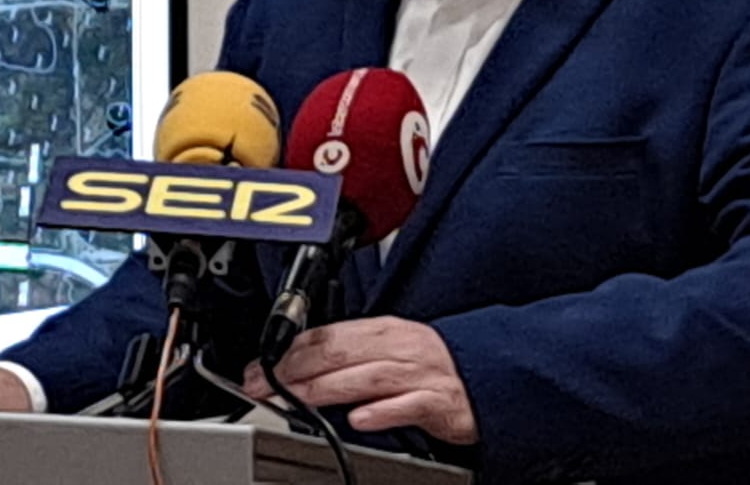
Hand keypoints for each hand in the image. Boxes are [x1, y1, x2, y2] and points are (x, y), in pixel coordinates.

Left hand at [242, 318, 477, 444]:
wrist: (488, 376)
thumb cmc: (433, 367)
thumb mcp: (390, 350)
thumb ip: (351, 357)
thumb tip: (302, 368)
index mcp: (383, 331)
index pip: (328, 336)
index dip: (290, 352)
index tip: (261, 368)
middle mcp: (399, 347)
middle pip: (341, 354)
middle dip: (297, 370)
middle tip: (265, 387)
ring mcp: (420, 372)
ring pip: (367, 377)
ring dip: (327, 389)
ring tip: (297, 399)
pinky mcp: (440, 401)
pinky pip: (409, 404)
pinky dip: (382, 411)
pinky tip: (360, 419)